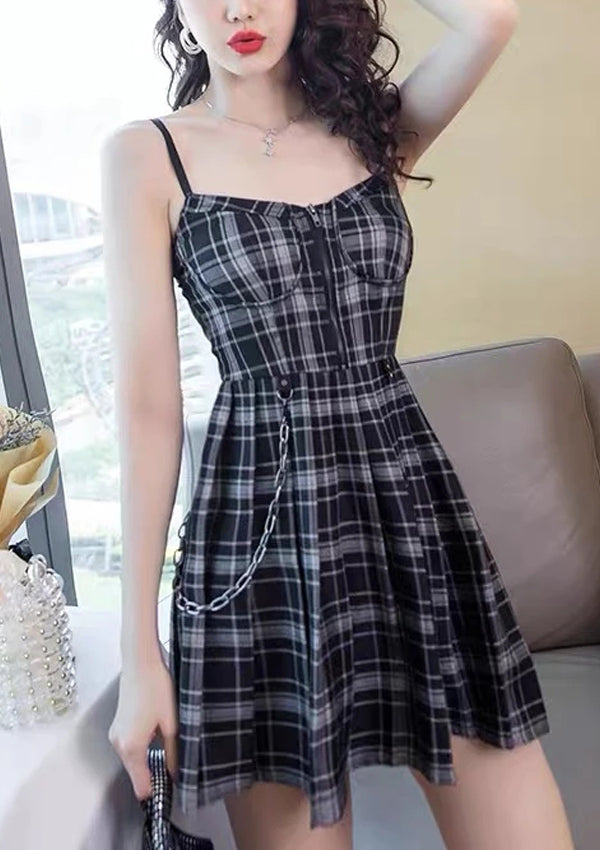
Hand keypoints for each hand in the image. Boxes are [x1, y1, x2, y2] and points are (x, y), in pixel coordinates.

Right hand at [108, 653, 177, 800]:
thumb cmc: (156, 688)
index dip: (156, 791)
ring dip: (148, 760)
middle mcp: (119, 745)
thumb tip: (176, 771)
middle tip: (174, 771)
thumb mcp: (171, 722)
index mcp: (132, 747)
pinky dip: (141, 749)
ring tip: (168, 751)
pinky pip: (129, 747)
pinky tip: (156, 737)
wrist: (140, 662)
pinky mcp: (117, 725)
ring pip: (133, 760)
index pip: (141, 786)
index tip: (170, 793)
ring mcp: (116, 735)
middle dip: (153, 776)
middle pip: (136, 774)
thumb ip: (173, 751)